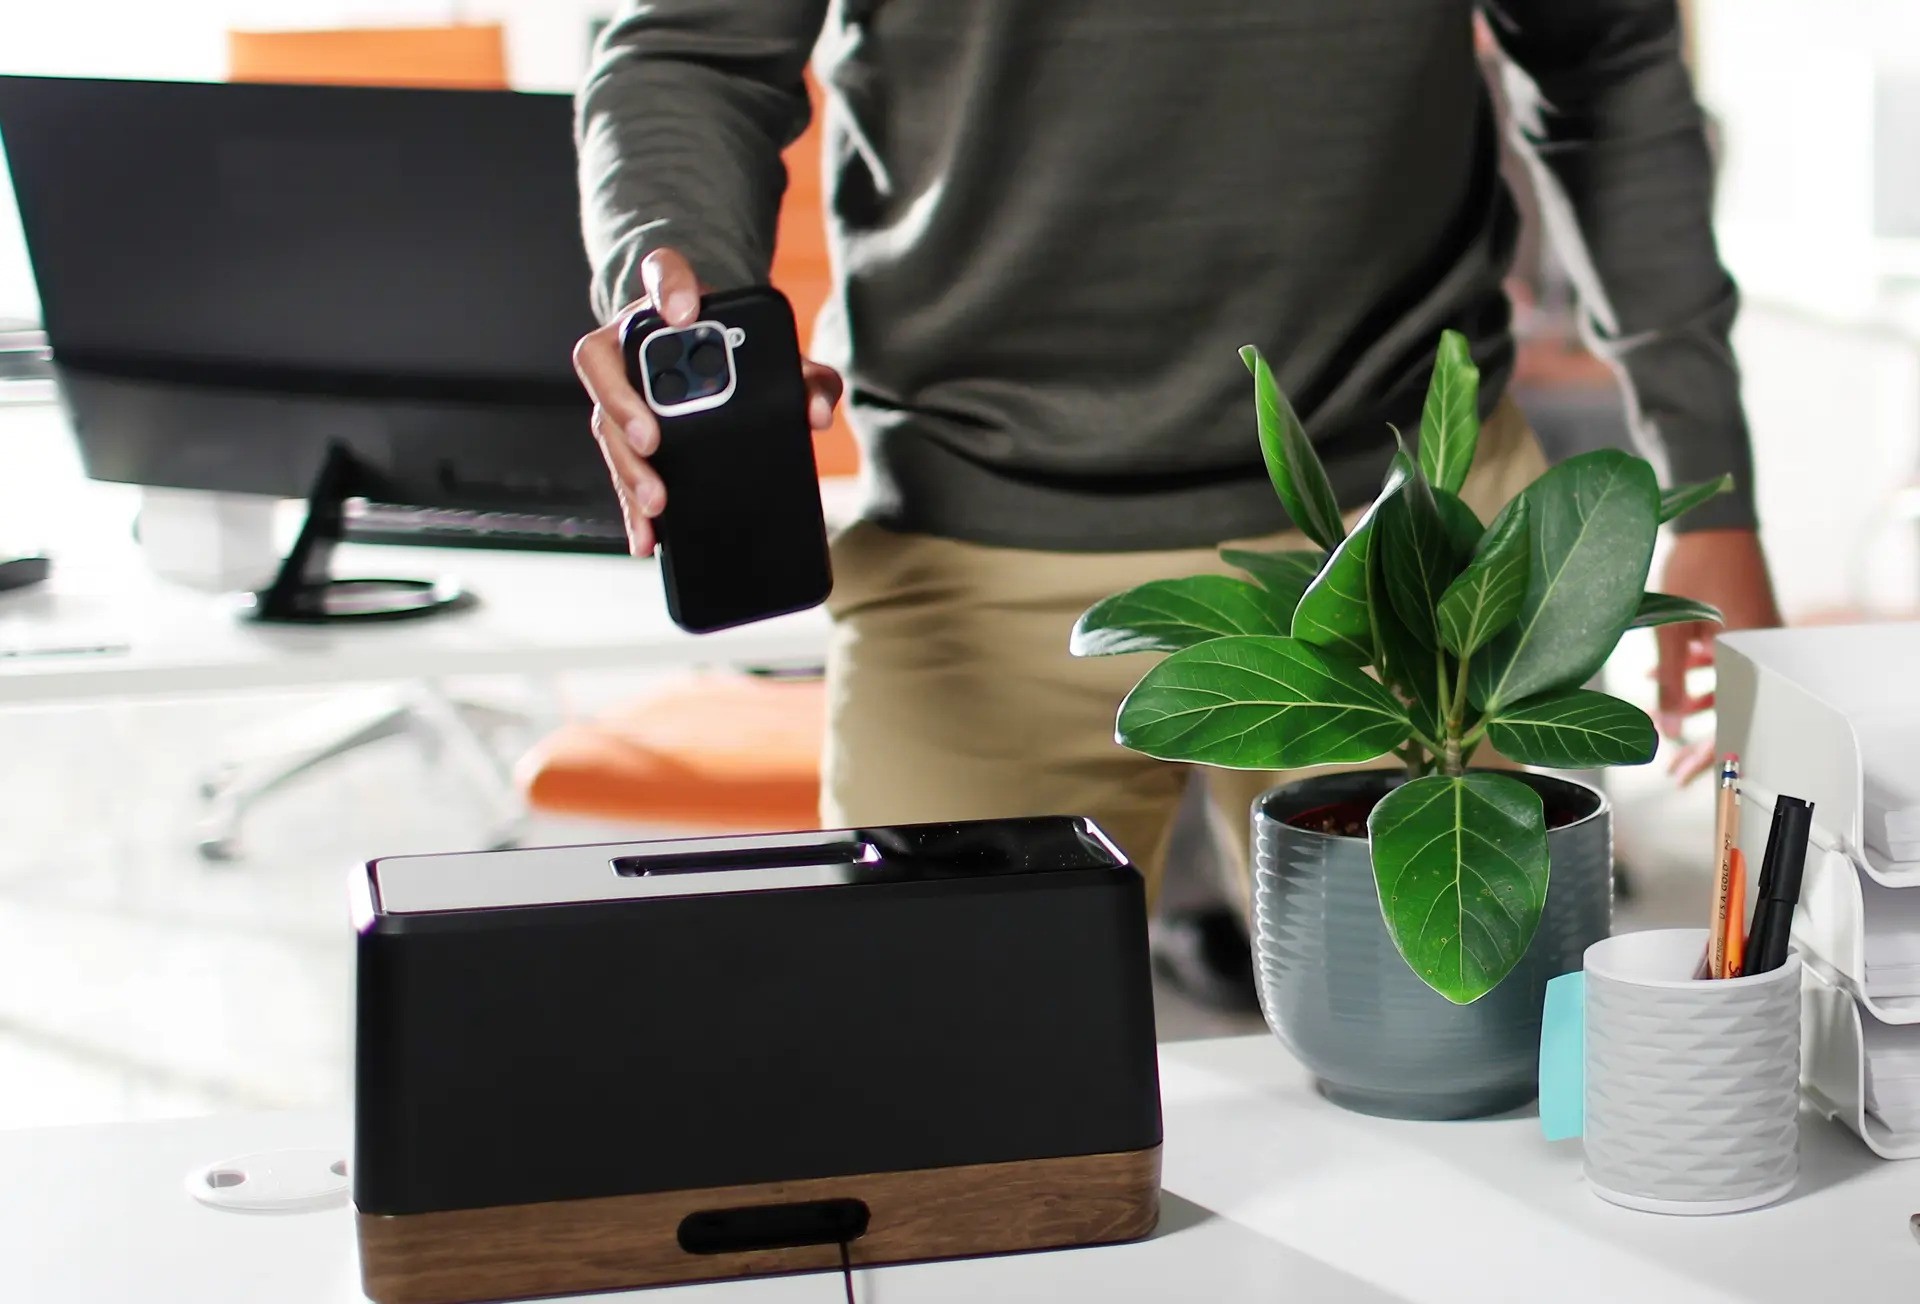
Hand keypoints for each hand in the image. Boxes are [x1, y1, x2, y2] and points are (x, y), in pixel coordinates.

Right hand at [571, 247, 843, 554]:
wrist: (717, 362)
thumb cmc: (745, 354)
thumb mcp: (782, 359)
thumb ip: (808, 377)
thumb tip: (818, 413)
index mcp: (670, 304)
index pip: (661, 270)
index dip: (667, 286)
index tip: (682, 310)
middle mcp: (630, 340)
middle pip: (605, 365)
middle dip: (625, 406)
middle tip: (652, 441)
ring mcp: (618, 387)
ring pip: (603, 422)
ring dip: (626, 466)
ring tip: (655, 500)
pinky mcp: (621, 432)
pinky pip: (617, 466)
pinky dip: (630, 504)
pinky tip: (645, 536)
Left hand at [1654, 528, 1782, 782]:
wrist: (1716, 523)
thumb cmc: (1695, 566)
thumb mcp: (1672, 630)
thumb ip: (1669, 682)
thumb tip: (1666, 732)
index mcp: (1751, 656)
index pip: (1736, 720)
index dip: (1711, 752)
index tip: (1687, 775)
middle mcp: (1762, 651)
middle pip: (1736, 710)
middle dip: (1703, 740)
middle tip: (1676, 769)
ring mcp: (1757, 639)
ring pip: (1730, 688)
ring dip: (1696, 707)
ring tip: (1664, 725)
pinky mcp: (1746, 628)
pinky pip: (1728, 664)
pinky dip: (1699, 676)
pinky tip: (1660, 680)